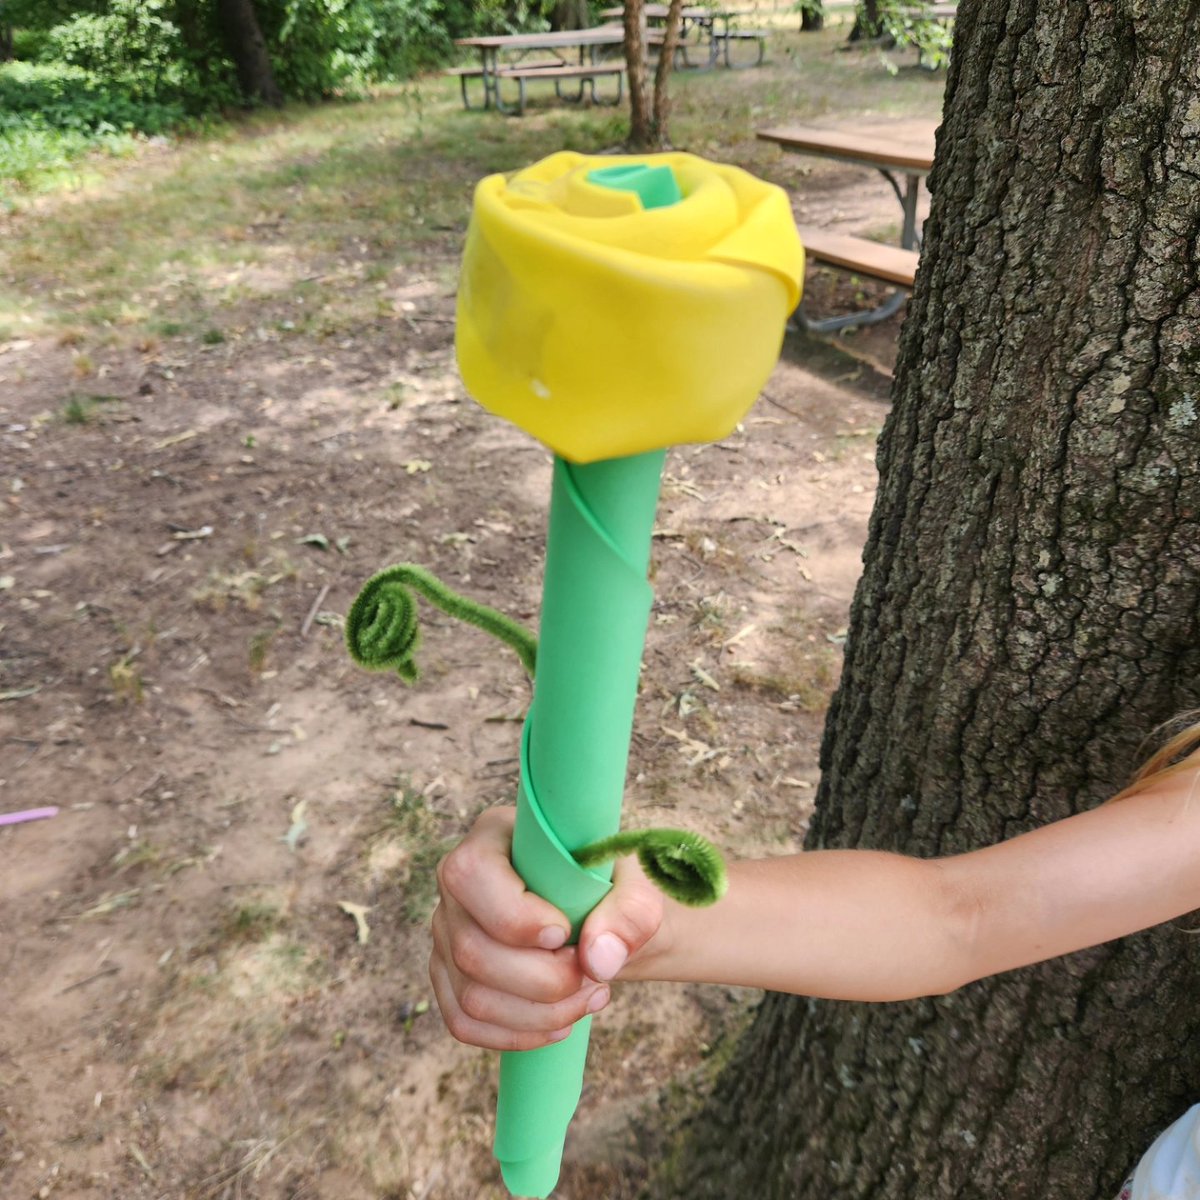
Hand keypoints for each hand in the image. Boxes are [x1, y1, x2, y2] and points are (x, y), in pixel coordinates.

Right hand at [430, 806, 664, 1049]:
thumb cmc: (615, 889)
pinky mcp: (450, 976)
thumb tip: (598, 960)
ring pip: (471, 996)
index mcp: (493, 836)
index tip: (565, 934)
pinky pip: (465, 1023)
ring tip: (589, 997)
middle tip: (594, 977)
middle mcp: (457, 884)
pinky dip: (518, 1034)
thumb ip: (630, 912)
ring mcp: (447, 933)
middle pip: (471, 950)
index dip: (515, 916)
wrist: (606, 917)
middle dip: (543, 981)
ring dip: (539, 1014)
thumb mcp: (638, 885)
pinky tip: (560, 1022)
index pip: (471, 875)